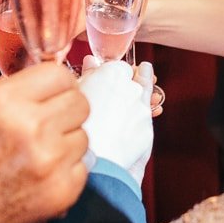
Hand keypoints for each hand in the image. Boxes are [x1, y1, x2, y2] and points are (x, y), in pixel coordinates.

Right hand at [0, 64, 89, 222]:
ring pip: (82, 136)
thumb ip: (7, 88)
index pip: (60, 75)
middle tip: (45, 124)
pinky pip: (82, 167)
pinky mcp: (61, 191)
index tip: (50, 94)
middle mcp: (30, 128)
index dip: (55, 84)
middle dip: (64, 111)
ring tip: (35, 155)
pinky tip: (39, 176)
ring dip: (64, 142)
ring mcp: (49, 162)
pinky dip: (65, 171)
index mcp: (4, 101)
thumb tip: (41, 77)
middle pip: (79, 103)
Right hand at [78, 56, 153, 183]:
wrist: (90, 161)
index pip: (118, 66)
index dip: (112, 74)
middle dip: (125, 87)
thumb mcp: (75, 93)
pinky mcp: (148, 128)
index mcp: (113, 72)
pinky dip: (135, 122)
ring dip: (132, 103)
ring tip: (117, 112)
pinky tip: (122, 128)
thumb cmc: (75, 125)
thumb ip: (88, 74)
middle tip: (113, 95)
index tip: (106, 80)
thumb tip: (92, 61)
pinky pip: (142, 121)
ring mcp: (142, 108)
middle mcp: (132, 86)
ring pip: (140, 100)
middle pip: (132, 81)